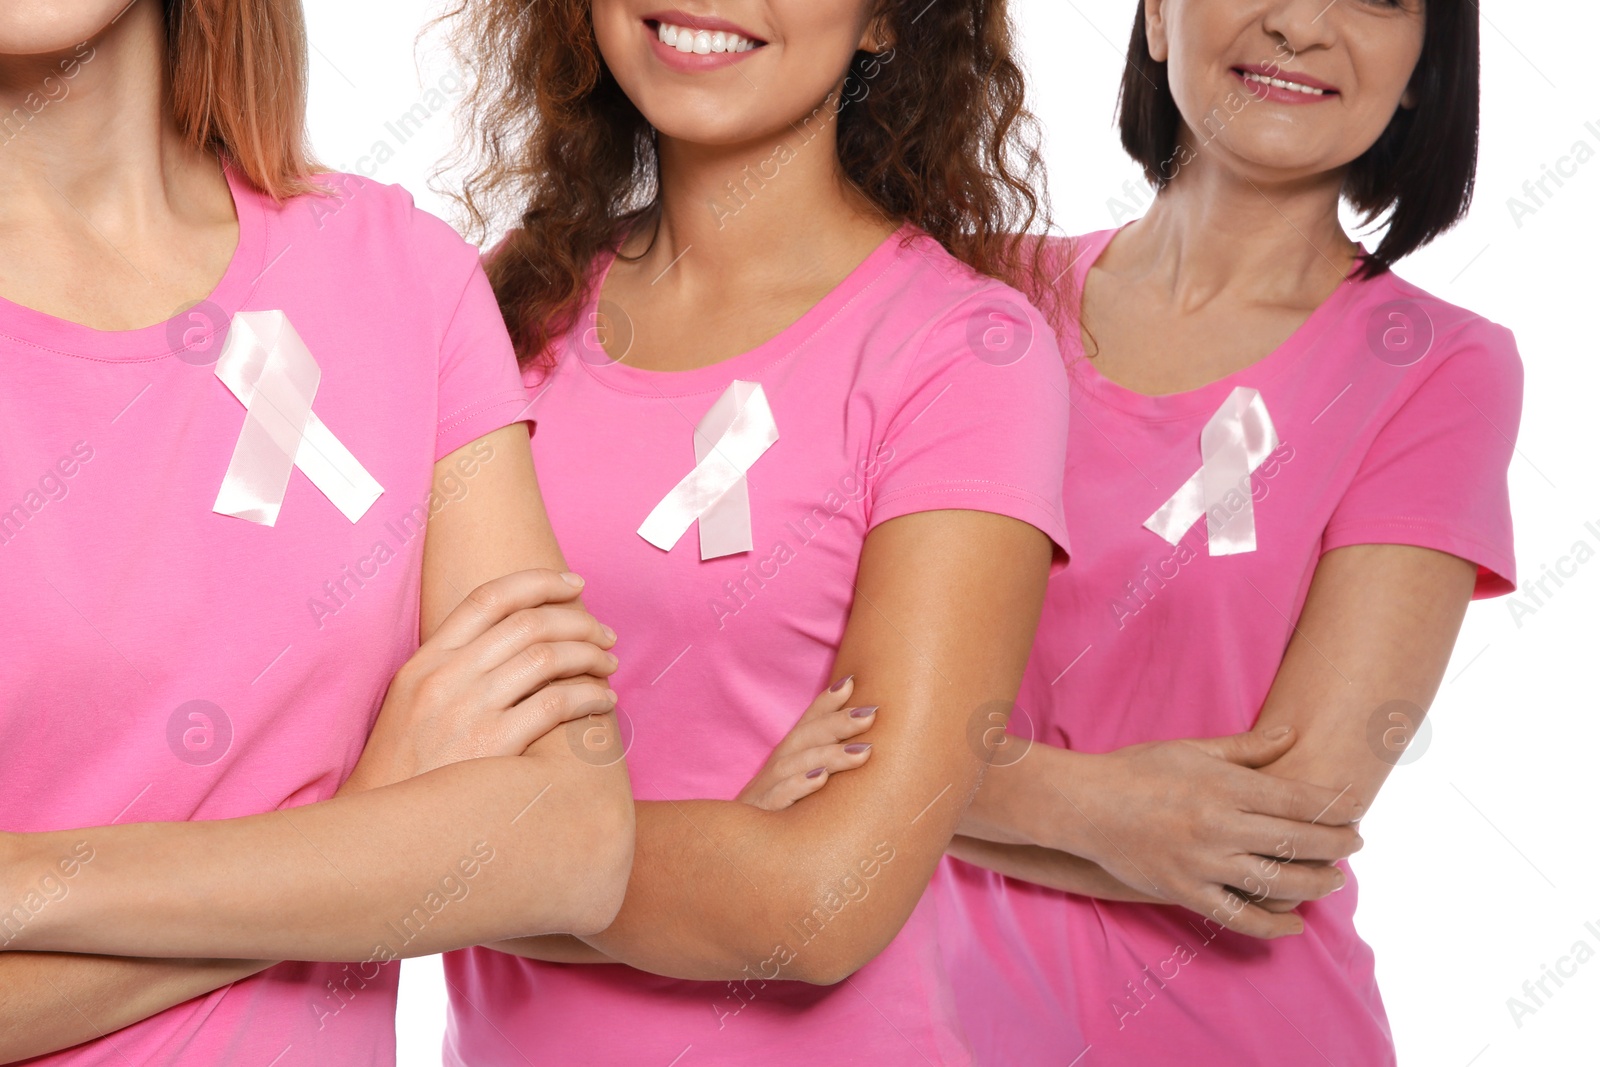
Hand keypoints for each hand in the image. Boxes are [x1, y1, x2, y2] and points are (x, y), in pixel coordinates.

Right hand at [342, 569, 619, 792]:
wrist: (379, 830)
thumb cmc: (404, 770)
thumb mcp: (410, 703)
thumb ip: (452, 667)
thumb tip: (512, 641)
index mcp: (425, 661)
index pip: (488, 597)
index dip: (539, 582)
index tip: (574, 583)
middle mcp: (445, 677)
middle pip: (528, 623)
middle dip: (578, 620)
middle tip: (605, 633)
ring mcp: (468, 711)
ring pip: (548, 656)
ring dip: (590, 655)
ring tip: (608, 664)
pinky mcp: (493, 747)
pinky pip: (557, 703)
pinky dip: (589, 695)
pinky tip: (603, 702)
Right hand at [737, 675, 876, 810]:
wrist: (729, 860)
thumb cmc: (774, 824)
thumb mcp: (797, 795)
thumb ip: (823, 772)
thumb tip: (865, 754)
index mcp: (785, 761)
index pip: (806, 725)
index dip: (826, 703)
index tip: (853, 682)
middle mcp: (773, 771)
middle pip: (803, 738)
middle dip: (837, 723)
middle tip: (871, 714)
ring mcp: (763, 794)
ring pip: (794, 765)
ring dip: (828, 754)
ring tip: (864, 751)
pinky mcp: (758, 819)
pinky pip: (776, 800)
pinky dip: (797, 787)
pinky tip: (820, 779)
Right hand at [1058, 727, 1363, 937]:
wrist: (1085, 804)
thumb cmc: (1138, 769)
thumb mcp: (1192, 749)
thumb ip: (1246, 749)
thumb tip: (1291, 734)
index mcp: (1224, 786)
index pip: (1297, 799)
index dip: (1334, 806)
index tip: (1356, 809)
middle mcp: (1219, 826)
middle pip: (1297, 840)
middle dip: (1336, 844)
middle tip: (1355, 843)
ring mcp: (1203, 864)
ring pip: (1277, 882)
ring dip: (1316, 883)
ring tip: (1334, 879)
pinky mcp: (1185, 892)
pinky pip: (1238, 916)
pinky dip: (1272, 925)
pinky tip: (1294, 924)